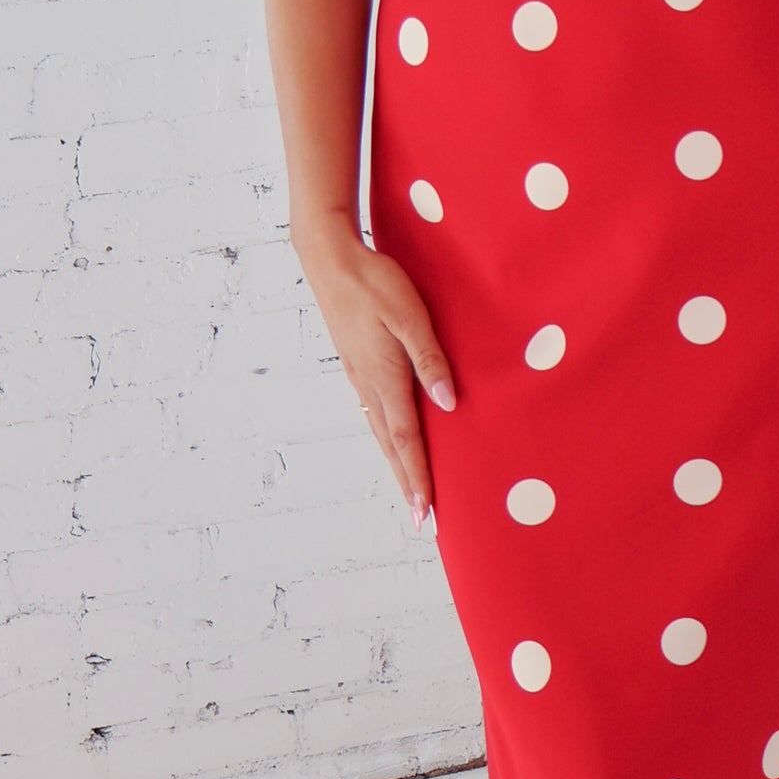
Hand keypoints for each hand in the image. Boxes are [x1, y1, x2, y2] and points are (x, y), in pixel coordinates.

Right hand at [296, 214, 456, 528]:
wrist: (329, 258)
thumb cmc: (374, 281)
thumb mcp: (410, 315)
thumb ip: (430, 359)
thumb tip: (448, 403)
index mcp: (384, 377)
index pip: (406, 439)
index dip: (419, 477)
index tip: (428, 512)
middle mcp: (368, 385)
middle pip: (391, 446)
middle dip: (408, 484)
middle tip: (423, 519)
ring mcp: (358, 376)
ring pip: (381, 432)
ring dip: (397, 464)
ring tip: (411, 490)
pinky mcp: (356, 365)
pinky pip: (374, 413)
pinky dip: (387, 438)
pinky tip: (393, 439)